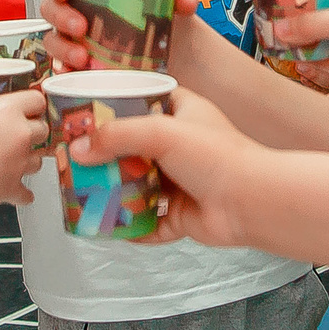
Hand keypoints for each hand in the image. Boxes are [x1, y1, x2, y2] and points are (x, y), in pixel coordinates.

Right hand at [0, 90, 45, 213]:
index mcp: (8, 111)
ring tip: (15, 160)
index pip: (36, 99)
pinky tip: (15, 192)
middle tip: (19, 133)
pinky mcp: (13, 188)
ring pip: (39, 160)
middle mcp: (21, 136)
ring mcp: (20, 163)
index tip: (27, 106)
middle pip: (43, 130)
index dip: (32, 103)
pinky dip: (22, 194)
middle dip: (34, 132)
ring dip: (29, 160)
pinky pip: (26, 193)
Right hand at [44, 0, 201, 73]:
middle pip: (52, 10)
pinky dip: (63, 73)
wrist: (172, 59)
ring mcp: (77, 42)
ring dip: (61, 49)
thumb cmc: (162, 24)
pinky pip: (61, 69)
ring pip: (53, 41)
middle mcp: (80, 15)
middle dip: (60, 18)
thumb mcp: (174, 7)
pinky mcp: (81, 68)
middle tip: (80, 27)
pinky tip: (74, 75)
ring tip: (82, 58)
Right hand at [75, 87, 265, 248]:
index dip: (117, 104)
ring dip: (116, 192)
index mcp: (183, 113)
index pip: (144, 100)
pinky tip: (109, 229)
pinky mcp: (183, 214)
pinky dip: (133, 227)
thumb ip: (116, 135)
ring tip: (84, 194)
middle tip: (76, 159)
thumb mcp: (161, 131)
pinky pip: (152, 223)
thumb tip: (77, 150)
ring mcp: (183, 181)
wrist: (252, 202)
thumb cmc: (217, 156)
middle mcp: (182, 146)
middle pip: (136, 147)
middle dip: (108, 155)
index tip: (86, 112)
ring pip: (141, 186)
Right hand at [264, 0, 328, 110]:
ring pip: (314, 33)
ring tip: (270, 34)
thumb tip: (281, 28)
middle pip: (313, 5)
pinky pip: (320, 58)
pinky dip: (305, 59)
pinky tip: (289, 57)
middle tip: (265, 9)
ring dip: (296, 36)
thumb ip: (312, 24)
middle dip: (291, 10)